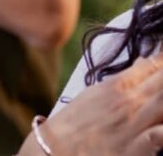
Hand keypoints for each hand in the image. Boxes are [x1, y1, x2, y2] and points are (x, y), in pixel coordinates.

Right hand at [22, 54, 162, 155]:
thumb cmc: (75, 123)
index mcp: (116, 86)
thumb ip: (123, 79)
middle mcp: (128, 101)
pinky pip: (160, 134)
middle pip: (162, 81)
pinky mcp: (138, 147)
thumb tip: (144, 62)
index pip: (151, 66)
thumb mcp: (94, 94)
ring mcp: (135, 124)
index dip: (162, 62)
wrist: (58, 150)